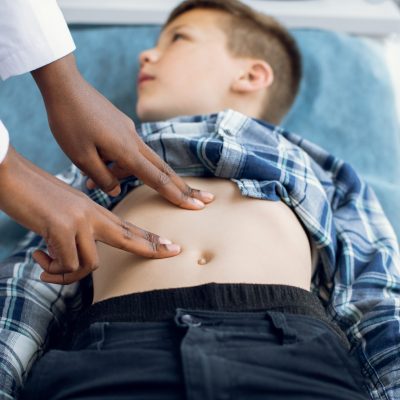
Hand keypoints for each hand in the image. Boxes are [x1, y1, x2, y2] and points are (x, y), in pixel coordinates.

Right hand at [0, 147, 183, 283]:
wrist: (9, 175)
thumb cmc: (31, 195)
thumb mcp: (60, 213)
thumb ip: (75, 231)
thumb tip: (76, 256)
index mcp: (92, 210)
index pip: (127, 227)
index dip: (150, 238)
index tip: (170, 245)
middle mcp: (91, 214)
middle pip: (129, 236)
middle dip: (153, 247)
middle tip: (176, 252)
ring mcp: (79, 220)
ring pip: (90, 264)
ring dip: (66, 274)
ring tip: (46, 267)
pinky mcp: (61, 227)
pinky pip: (66, 264)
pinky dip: (52, 270)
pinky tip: (38, 257)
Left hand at [31, 53, 214, 208]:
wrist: (65, 86)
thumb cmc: (69, 122)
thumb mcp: (80, 157)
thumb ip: (102, 178)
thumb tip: (116, 191)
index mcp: (126, 151)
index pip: (158, 179)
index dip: (177, 195)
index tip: (196, 206)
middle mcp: (135, 141)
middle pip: (165, 169)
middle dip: (185, 187)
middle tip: (205, 199)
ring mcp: (130, 132)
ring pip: (143, 160)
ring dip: (129, 175)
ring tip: (89, 177)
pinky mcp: (123, 126)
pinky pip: (128, 149)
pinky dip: (119, 162)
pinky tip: (96, 159)